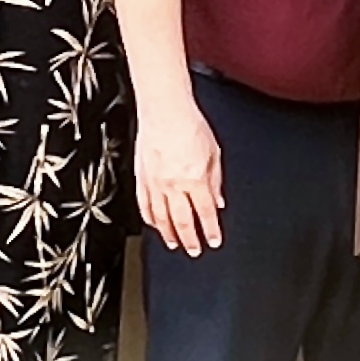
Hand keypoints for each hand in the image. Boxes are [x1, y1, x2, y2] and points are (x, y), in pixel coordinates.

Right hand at [134, 96, 224, 255]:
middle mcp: (174, 185)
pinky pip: (144, 204)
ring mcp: (155, 183)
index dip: (211, 231)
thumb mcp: (214, 153)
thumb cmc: (189, 125)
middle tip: (194, 250)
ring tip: (174, 244)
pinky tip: (154, 225)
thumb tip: (218, 202)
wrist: (164, 110)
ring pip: (161, 217)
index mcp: (195, 179)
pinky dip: (149, 218)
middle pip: (182, 221)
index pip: (205, 213)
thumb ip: (216, 181)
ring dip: (168, 233)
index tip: (214, 241)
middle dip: (190, 239)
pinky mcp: (141, 177)